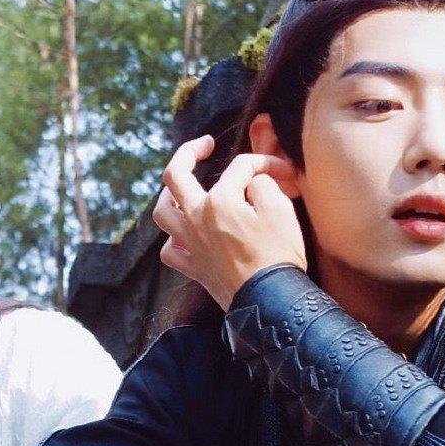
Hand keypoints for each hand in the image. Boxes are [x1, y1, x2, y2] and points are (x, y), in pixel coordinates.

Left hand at [153, 133, 307, 308]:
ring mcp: (190, 244)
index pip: (240, 167)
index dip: (263, 164)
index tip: (282, 171)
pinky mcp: (192, 267)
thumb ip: (264, 185)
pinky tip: (184, 234)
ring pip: (162, 212)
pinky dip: (173, 238)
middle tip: (204, 144)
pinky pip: (170, 249)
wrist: (269, 301)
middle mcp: (196, 218)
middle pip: (175, 175)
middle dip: (188, 152)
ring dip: (169, 195)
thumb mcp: (281, 211)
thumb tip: (254, 180)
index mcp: (220, 201)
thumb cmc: (278, 256)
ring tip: (180, 189)